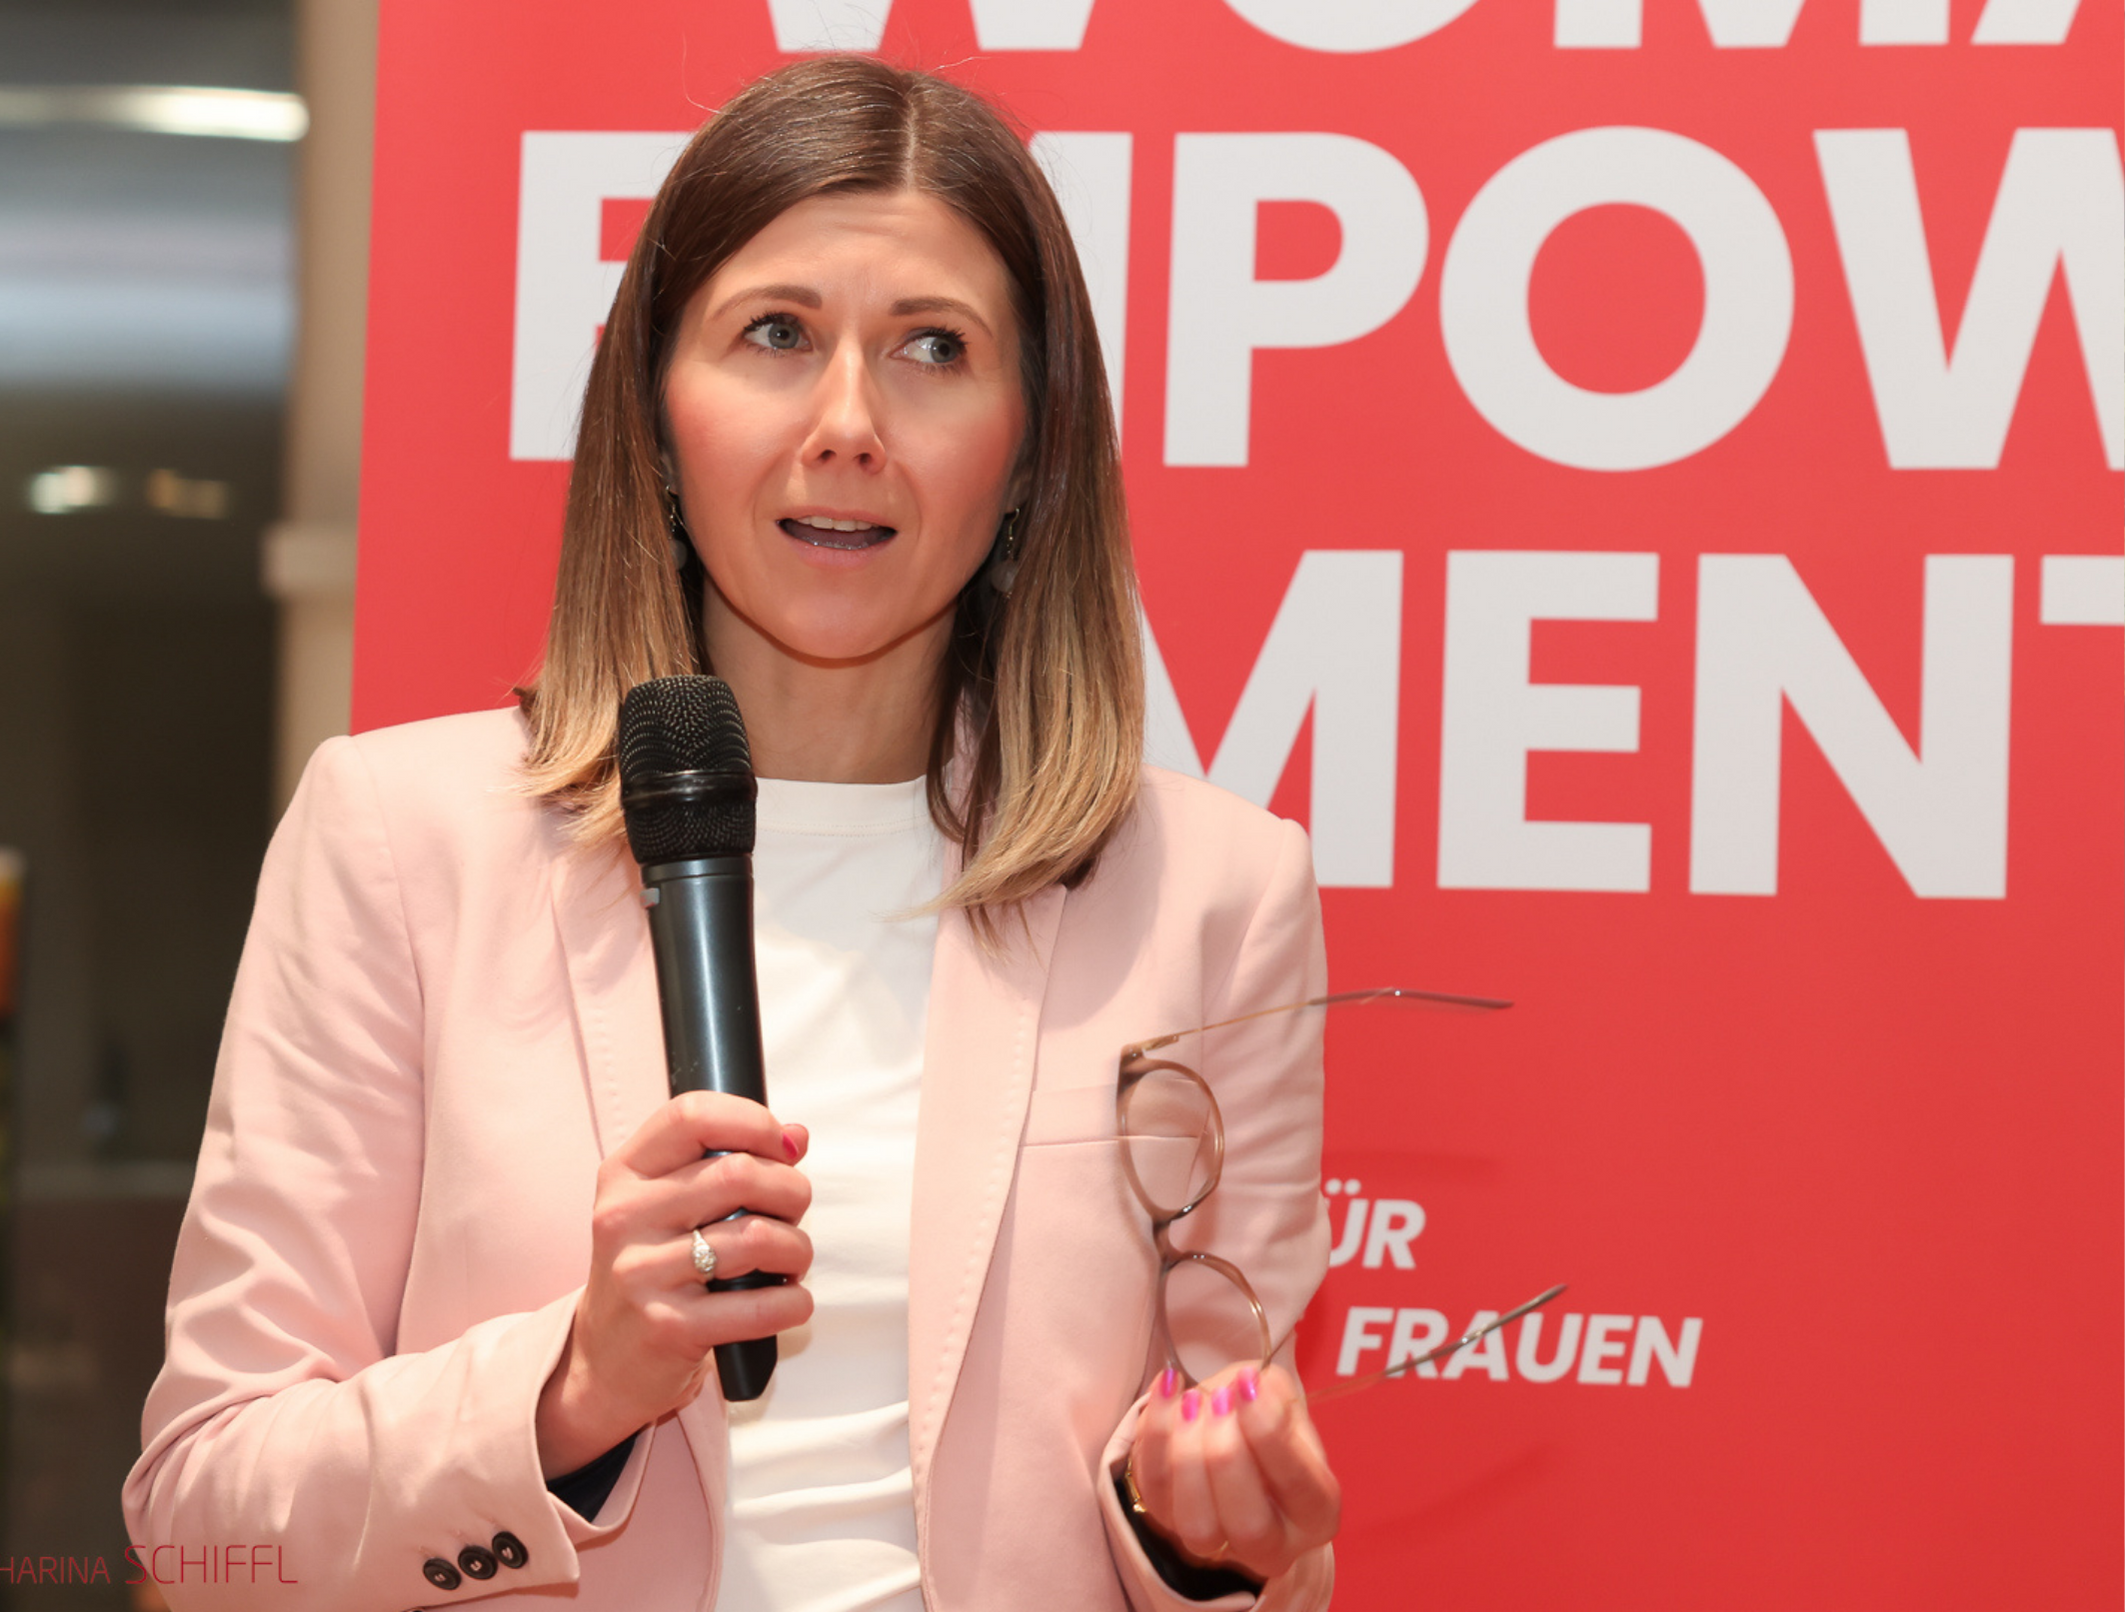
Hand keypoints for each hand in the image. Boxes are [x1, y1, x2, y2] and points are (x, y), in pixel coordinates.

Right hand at [536, 1092, 814, 1475]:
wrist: (605, 1361)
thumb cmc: (652, 1269)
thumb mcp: (668, 1206)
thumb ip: (727, 1161)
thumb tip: (796, 1136)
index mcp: (624, 1175)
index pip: (692, 1116)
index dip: (753, 1122)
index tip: (783, 1148)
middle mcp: (625, 1217)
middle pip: (739, 1174)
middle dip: (791, 1191)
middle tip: (792, 1215)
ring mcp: (642, 1273)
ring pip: (757, 1236)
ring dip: (797, 1249)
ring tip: (791, 1260)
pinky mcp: (668, 1327)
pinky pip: (759, 1305)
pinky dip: (793, 1301)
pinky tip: (789, 1300)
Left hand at [1126, 1363, 1339, 1583]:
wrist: (1226, 1426)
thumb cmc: (1263, 1416)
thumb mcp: (1282, 1398)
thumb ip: (1271, 1397)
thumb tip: (1248, 1389)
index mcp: (1316, 1513)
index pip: (1302, 1490)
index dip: (1272, 1438)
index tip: (1249, 1386)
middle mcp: (1272, 1545)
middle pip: (1249, 1525)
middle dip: (1227, 1456)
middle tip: (1219, 1399)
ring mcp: (1217, 1545)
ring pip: (1197, 1525)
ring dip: (1188, 1455)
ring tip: (1191, 1399)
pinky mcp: (1168, 1525)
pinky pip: (1154, 1493)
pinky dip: (1154, 1439)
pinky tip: (1166, 1393)